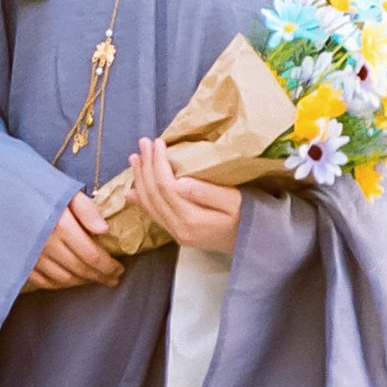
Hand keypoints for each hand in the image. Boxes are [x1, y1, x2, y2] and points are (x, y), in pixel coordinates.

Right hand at [23, 191, 124, 292]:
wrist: (0, 193)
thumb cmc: (37, 187)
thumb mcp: (65, 190)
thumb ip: (86, 209)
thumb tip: (104, 230)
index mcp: (61, 226)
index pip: (92, 255)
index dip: (108, 267)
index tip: (120, 270)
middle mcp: (47, 245)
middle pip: (79, 269)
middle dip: (99, 276)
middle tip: (113, 280)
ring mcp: (32, 256)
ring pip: (63, 278)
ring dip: (82, 281)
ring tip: (95, 279)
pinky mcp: (20, 262)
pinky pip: (43, 281)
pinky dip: (59, 284)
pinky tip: (70, 281)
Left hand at [128, 136, 241, 253]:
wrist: (255, 244)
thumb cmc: (250, 217)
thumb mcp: (235, 201)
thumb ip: (206, 192)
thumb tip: (178, 181)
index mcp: (192, 218)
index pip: (166, 186)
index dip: (158, 163)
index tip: (158, 142)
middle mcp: (179, 228)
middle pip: (154, 194)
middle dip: (146, 166)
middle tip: (143, 143)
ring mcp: (177, 233)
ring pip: (150, 204)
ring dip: (140, 180)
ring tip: (135, 159)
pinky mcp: (178, 234)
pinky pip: (154, 216)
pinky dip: (140, 201)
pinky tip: (130, 192)